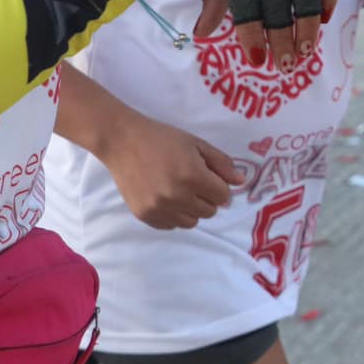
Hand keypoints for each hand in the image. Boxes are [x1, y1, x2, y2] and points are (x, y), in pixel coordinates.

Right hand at [99, 108, 244, 230]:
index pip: (222, 196)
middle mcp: (177, 196)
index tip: (210, 177)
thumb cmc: (162, 138)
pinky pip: (171, 225)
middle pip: (209, 211)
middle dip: (207, 197)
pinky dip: (174, 215)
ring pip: (192, 222)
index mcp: (192, 176)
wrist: (123, 142)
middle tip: (194, 181)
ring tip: (180, 190)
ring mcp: (159, 209)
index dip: (220, 186)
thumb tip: (240, 181)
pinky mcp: (145, 216)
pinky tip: (165, 196)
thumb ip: (221, 163)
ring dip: (192, 209)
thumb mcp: (196, 143)